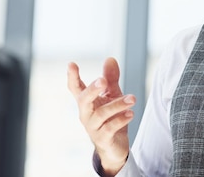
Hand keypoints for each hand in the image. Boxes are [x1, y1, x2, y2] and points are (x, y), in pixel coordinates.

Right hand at [67, 58, 135, 175]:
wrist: (115, 146)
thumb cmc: (110, 117)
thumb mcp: (112, 95)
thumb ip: (111, 78)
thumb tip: (110, 58)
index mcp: (86, 101)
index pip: (76, 88)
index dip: (72, 77)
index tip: (71, 64)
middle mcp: (86, 113)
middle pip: (83, 100)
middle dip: (92, 89)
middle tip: (103, 80)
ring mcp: (93, 127)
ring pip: (101, 114)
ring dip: (117, 104)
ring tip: (132, 98)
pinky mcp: (103, 138)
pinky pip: (109, 128)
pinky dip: (120, 120)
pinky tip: (130, 113)